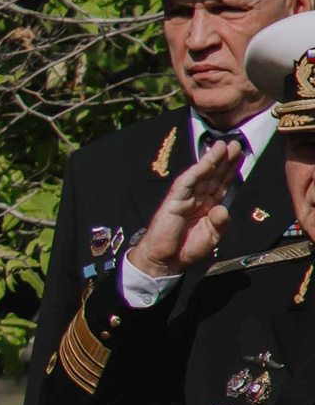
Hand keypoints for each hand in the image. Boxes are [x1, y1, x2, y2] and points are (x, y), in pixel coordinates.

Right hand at [129, 139, 244, 277]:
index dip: (230, 170)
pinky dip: (195, 173)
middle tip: (235, 143)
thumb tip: (222, 209)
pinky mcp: (173, 202)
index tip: (240, 156)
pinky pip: (186, 184)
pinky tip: (205, 163)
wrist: (165, 261)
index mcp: (208, 206)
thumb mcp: (212, 237)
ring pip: (200, 176)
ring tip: (222, 146)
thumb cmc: (186, 249)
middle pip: (213, 176)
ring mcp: (184, 199)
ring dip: (211, 160)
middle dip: (224, 160)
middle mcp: (197, 199)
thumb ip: (220, 223)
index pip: (221, 184)